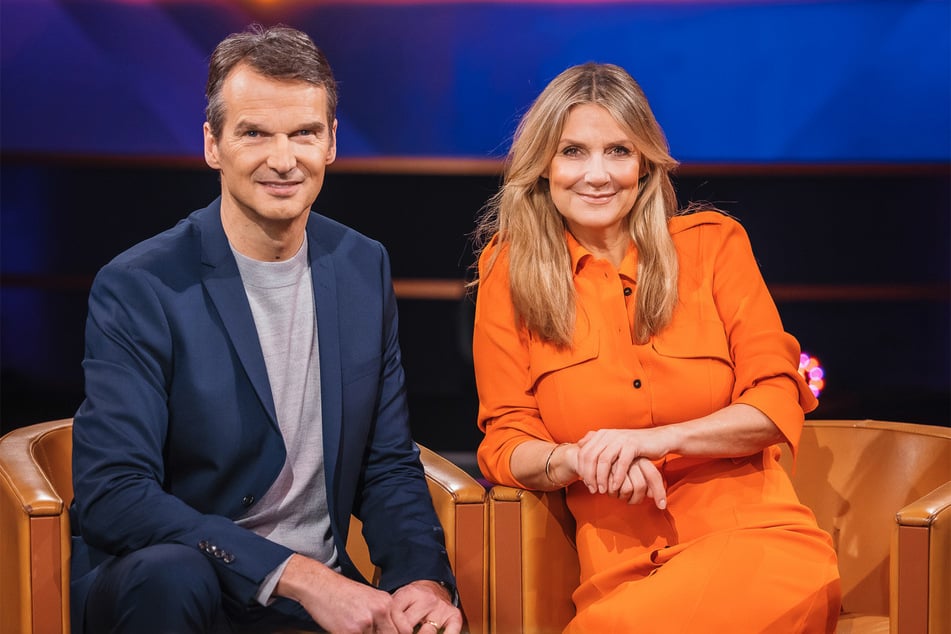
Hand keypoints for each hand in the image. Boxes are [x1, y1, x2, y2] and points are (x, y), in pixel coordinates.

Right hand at [276, 554, 398, 632]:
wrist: (320, 585)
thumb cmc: (342, 592)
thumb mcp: (369, 598)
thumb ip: (382, 614)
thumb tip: (390, 631)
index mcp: (386, 602)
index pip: (404, 630)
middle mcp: (380, 611)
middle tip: (365, 630)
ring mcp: (366, 622)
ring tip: (353, 626)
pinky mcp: (350, 631)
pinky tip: (344, 628)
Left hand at [391, 580, 462, 633]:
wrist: (434, 587)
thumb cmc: (413, 598)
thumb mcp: (399, 599)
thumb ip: (390, 612)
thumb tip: (380, 628)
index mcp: (409, 594)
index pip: (394, 613)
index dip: (388, 628)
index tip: (387, 631)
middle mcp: (426, 600)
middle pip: (408, 626)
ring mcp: (440, 608)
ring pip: (427, 632)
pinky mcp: (453, 615)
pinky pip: (452, 631)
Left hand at [576, 428, 668, 507]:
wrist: (658, 439)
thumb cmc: (634, 446)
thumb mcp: (613, 442)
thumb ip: (596, 442)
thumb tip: (579, 444)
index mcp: (602, 434)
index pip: (584, 453)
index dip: (583, 470)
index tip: (586, 484)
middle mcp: (609, 434)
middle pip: (591, 457)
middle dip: (590, 476)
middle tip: (592, 489)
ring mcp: (620, 439)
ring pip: (604, 460)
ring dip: (601, 478)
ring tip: (603, 490)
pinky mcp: (633, 445)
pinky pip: (621, 463)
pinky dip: (617, 476)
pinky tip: (616, 486)